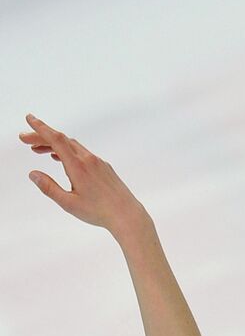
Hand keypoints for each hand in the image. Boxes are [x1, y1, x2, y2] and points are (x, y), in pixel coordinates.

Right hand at [19, 114, 147, 236]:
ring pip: (73, 146)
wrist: (128, 216)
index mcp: (78, 166)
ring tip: (39, 150)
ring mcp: (98, 163)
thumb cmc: (99, 212)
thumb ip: (49, 188)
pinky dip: (68, 151)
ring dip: (55, 145)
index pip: (56, 139)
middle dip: (42, 137)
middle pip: (62, 140)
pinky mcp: (105, 168)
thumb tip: (33, 174)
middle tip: (25, 140)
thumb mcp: (69, 203)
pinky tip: (61, 159)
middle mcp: (89, 160)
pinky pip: (83, 153)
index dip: (40, 128)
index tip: (29, 119)